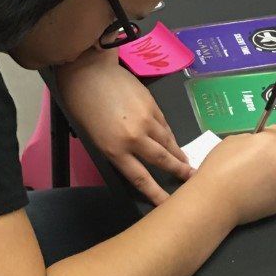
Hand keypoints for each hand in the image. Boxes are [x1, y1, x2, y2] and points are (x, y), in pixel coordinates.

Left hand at [54, 49, 190, 204]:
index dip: (156, 193)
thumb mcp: (94, 136)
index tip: (168, 203)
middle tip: (192, 179)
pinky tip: (172, 140)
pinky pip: (164, 125)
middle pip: (162, 160)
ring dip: (178, 153)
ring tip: (186, 162)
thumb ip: (116, 150)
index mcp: (115, 149)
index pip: (141, 178)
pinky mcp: (153, 105)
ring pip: (167, 141)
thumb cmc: (83, 106)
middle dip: (178, 172)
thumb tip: (136, 158)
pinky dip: (169, 135)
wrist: (89, 72)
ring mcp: (147, 119)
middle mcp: (134, 137)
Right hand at [192, 128, 275, 226]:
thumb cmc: (220, 166)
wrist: (216, 199)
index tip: (260, 143)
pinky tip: (256, 193)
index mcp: (274, 142)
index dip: (269, 136)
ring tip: (256, 181)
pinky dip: (274, 189)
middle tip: (264, 160)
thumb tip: (258, 144)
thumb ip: (252, 140)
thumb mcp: (232, 141)